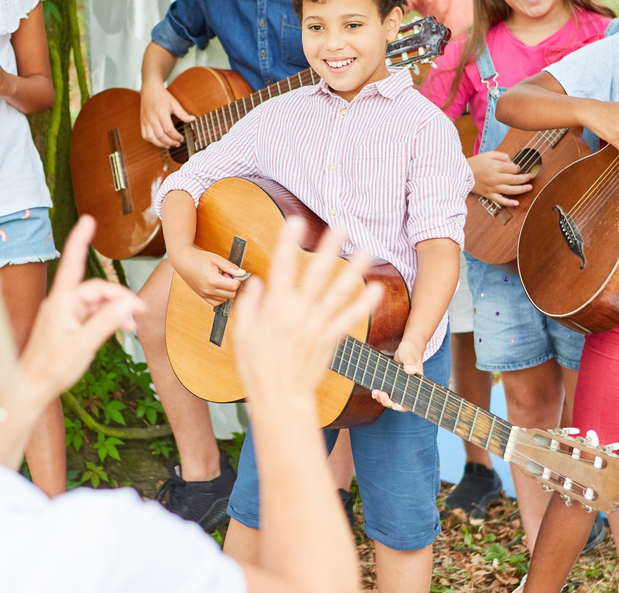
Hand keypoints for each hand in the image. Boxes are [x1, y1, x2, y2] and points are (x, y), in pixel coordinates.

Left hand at [19, 215, 144, 400]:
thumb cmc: (50, 369)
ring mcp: (65, 314)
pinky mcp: (68, 324)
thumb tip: (127, 305)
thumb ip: (106, 322)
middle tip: (139, 313)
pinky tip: (119, 331)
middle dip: (119, 298)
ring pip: (97, 302)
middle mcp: (62, 304)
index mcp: (61, 302)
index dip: (80, 240)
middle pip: (96, 289)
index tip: (88, 220)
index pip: (73, 264)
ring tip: (130, 328)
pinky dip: (108, 319)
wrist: (31, 389)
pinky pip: (93, 314)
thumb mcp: (83, 345)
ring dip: (116, 311)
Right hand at [140, 84, 194, 147]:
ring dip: (161, 144)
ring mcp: (146, 121)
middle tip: (178, 144)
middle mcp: (152, 118)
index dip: (176, 136)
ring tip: (169, 145)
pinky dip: (152, 141)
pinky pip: (145, 136)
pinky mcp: (142, 122)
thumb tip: (193, 119)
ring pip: (151, 137)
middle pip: (161, 135)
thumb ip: (183, 113)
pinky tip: (159, 142)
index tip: (182, 138)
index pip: (169, 129)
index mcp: (161, 112)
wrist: (149, 90)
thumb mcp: (174, 103)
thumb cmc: (162, 96)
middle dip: (170, 142)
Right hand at [169, 245, 246, 306]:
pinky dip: (221, 296)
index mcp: (212, 280)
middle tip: (227, 275)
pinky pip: (216, 302)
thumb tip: (243, 273)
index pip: (234, 286)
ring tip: (221, 280)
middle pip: (231, 294)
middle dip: (233, 285)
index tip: (233, 273)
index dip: (238, 280)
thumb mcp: (216, 259)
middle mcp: (208, 290)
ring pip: (225, 299)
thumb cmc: (198, 258)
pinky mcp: (202, 296)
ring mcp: (204, 294)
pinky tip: (218, 286)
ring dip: (227, 291)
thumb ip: (230, 267)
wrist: (182, 260)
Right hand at [231, 219, 382, 399]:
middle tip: (340, 227)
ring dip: (354, 271)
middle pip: (316, 275)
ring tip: (367, 251)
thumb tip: (257, 281)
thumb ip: (250, 306)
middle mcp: (298, 315)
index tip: (295, 221)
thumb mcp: (242, 335)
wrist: (280, 398)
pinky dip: (363, 305)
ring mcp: (316, 327)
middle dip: (328, 249)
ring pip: (339, 294)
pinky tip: (376, 289)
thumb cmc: (257, 368)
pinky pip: (350, 319)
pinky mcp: (330, 340)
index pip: (281, 268)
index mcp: (274, 310)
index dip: (288, 243)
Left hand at [370, 339, 424, 412]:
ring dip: (382, 399)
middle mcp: (408, 388)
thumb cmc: (411, 351)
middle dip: (388, 402)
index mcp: (415, 385)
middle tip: (381, 394)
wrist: (407, 347)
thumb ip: (410, 363)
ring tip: (375, 393)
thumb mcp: (410, 356)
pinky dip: (381, 394)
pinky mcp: (393, 383)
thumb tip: (410, 370)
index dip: (402, 407)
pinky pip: (388, 392)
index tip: (394, 406)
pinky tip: (374, 391)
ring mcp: (400, 386)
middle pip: (398, 402)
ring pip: (391, 399)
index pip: (410, 402)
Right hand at [469, 151, 532, 205]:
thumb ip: (502, 156)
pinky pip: (500, 200)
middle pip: (514, 179)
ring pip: (510, 190)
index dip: (518, 168)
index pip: (512, 168)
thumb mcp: (489, 154)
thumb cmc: (476, 163)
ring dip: (522, 189)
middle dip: (524, 178)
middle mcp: (494, 177)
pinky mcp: (488, 194)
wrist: (462, 173)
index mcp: (495, 166)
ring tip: (529, 188)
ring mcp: (492, 187)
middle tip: (530, 177)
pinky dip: (509, 203)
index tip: (518, 168)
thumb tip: (513, 163)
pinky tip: (516, 203)